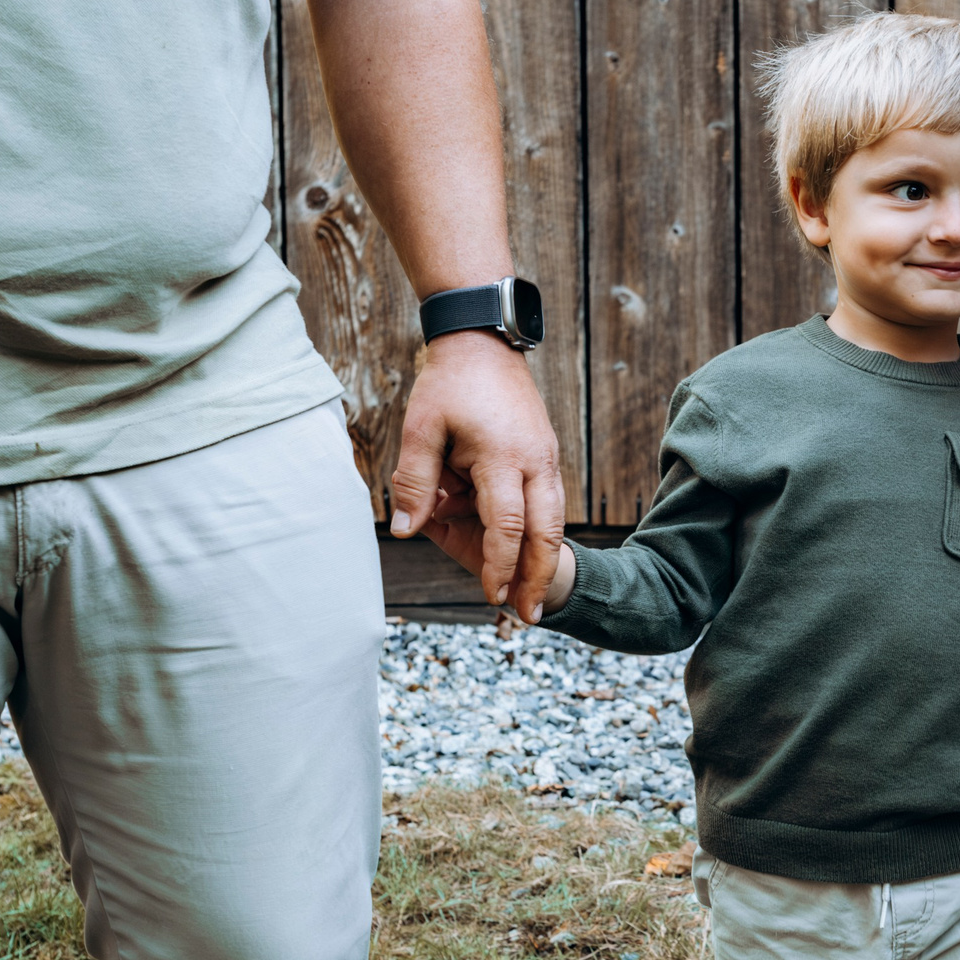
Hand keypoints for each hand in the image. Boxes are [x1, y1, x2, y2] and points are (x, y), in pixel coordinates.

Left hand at [388, 330, 564, 620]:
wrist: (484, 343)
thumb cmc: (448, 386)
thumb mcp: (420, 429)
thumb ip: (414, 482)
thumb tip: (404, 532)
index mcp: (501, 456)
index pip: (507, 524)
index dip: (499, 564)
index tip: (492, 598)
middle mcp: (534, 461)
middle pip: (546, 531)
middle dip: (537, 576)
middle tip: (529, 617)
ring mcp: (546, 457)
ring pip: (555, 520)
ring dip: (544, 560)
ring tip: (531, 600)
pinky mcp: (546, 454)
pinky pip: (550, 503)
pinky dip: (542, 535)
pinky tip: (529, 558)